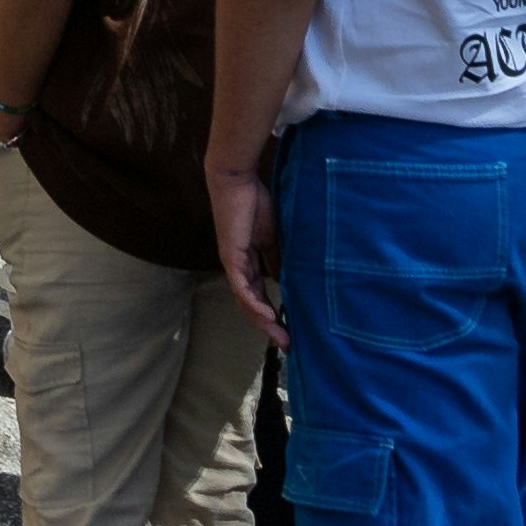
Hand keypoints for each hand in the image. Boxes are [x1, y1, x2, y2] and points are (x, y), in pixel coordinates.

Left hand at [206, 163, 285, 346]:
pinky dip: (255, 303)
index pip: (261, 295)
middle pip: (253, 304)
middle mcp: (238, 268)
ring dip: (263, 321)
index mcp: (249, 262)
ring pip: (246, 301)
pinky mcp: (231, 257)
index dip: (274, 314)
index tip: (290, 330)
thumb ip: (280, 258)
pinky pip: (242, 286)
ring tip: (280, 336)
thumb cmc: (255, 203)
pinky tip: (269, 316)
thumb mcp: (275, 237)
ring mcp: (233, 264)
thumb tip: (294, 280)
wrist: (236, 180)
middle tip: (286, 344)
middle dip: (269, 326)